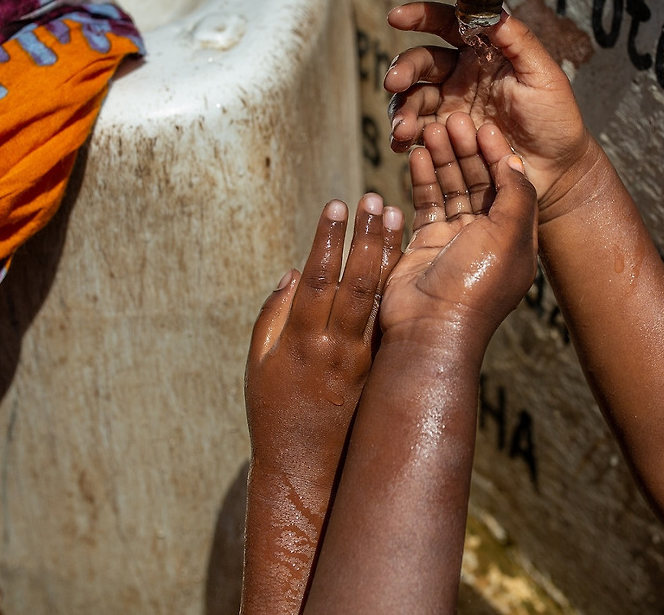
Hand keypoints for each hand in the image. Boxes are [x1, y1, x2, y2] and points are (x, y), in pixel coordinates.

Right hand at [242, 194, 402, 614]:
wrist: (303, 464)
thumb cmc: (273, 409)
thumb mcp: (260, 361)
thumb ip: (275, 315)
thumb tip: (296, 271)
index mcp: (301, 339)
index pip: (317, 277)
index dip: (328, 239)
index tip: (336, 204)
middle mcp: (335, 344)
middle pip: (354, 280)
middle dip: (365, 236)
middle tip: (376, 198)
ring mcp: (361, 356)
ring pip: (377, 295)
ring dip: (387, 254)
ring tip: (397, 216)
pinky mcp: (377, 366)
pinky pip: (387, 317)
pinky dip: (394, 284)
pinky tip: (403, 256)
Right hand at [378, 114, 537, 365]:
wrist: (430, 327)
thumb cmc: (475, 285)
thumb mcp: (510, 236)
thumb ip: (516, 195)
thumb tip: (514, 162)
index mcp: (516, 237)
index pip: (510, 184)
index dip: (498, 153)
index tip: (485, 124)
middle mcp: (488, 237)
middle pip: (478, 181)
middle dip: (467, 150)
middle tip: (453, 119)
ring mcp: (455, 240)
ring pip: (451, 188)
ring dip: (443, 159)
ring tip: (431, 128)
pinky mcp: (426, 244)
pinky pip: (425, 203)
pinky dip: (421, 179)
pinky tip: (415, 154)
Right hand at [385, 2, 599, 222]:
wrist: (557, 170)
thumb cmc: (556, 119)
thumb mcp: (544, 75)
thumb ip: (518, 40)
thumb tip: (489, 9)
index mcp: (484, 52)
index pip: (448, 25)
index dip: (422, 16)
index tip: (398, 17)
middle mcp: (461, 75)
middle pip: (422, 62)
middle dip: (404, 69)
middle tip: (394, 82)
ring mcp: (450, 107)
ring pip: (413, 97)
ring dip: (401, 108)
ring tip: (403, 129)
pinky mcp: (446, 138)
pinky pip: (416, 131)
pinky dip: (403, 135)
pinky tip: (401, 143)